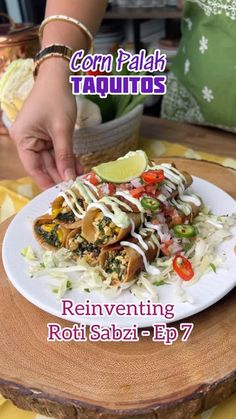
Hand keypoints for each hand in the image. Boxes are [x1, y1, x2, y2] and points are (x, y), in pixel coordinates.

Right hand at [10, 60, 80, 189]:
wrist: (59, 76)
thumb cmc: (56, 99)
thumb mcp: (62, 130)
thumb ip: (65, 156)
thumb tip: (69, 179)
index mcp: (23, 139)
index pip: (33, 168)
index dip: (47, 182)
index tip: (60, 194)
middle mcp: (27, 141)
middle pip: (44, 165)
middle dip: (60, 176)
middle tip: (76, 188)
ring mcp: (37, 138)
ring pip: (52, 160)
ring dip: (66, 168)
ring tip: (81, 180)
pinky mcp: (47, 135)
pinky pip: (57, 151)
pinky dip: (68, 158)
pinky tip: (79, 168)